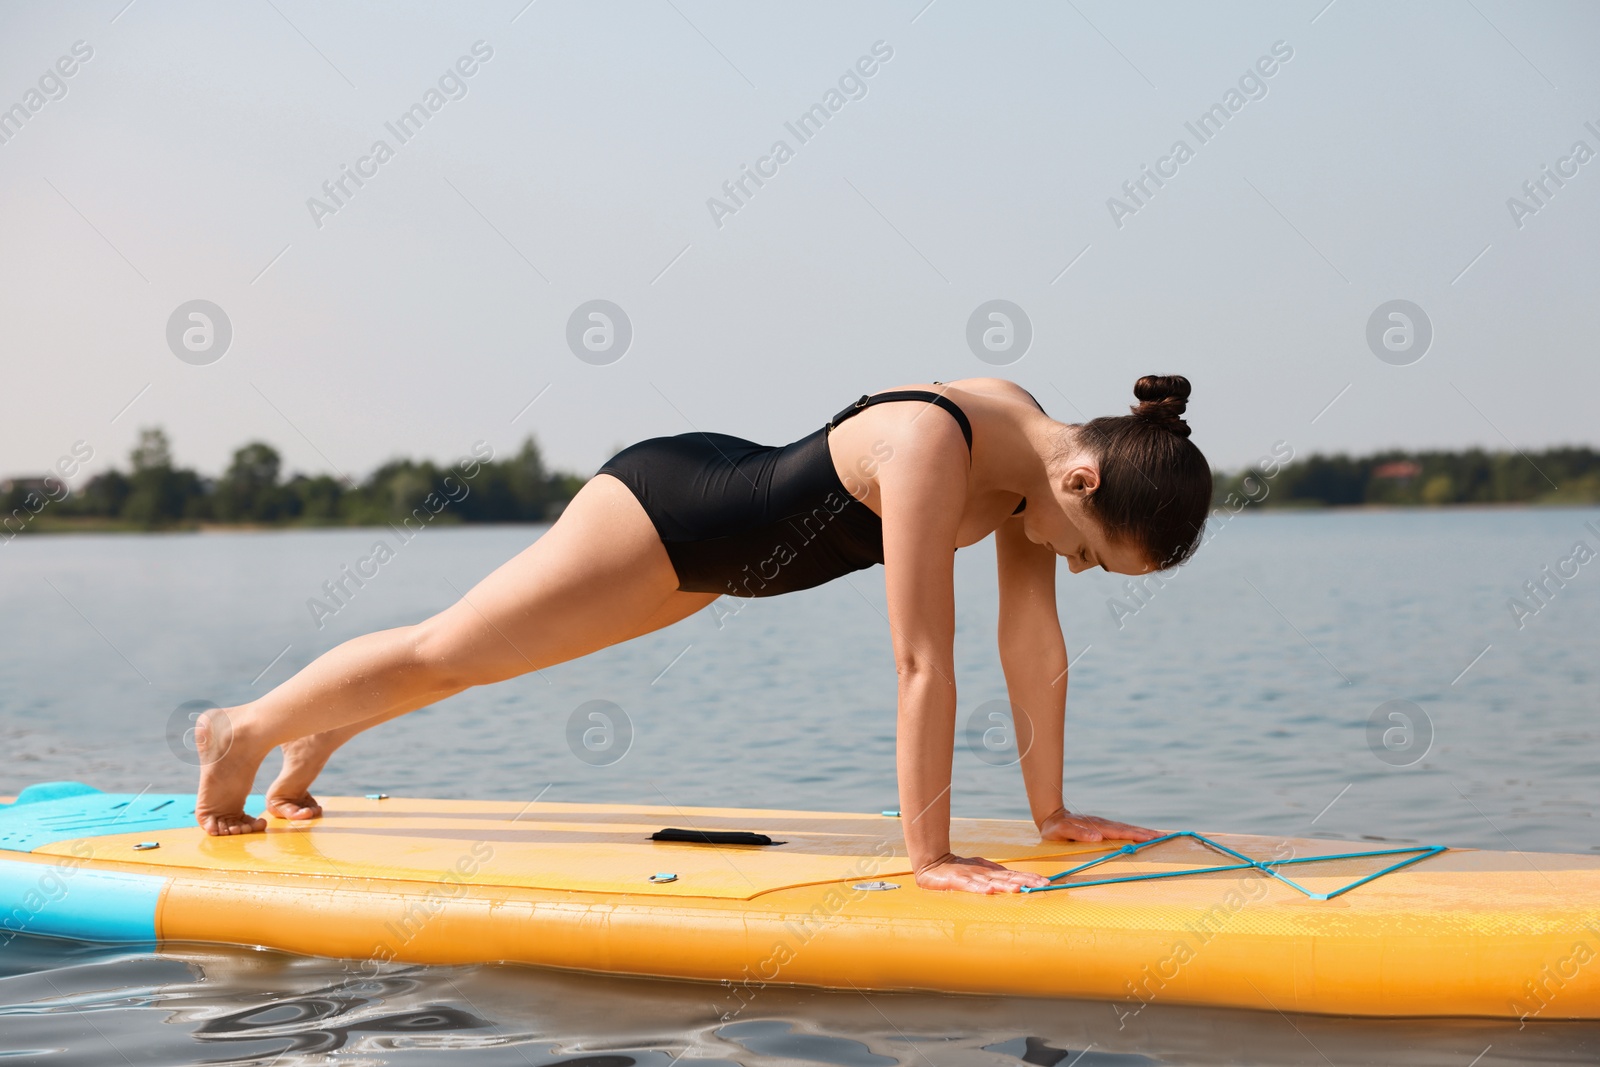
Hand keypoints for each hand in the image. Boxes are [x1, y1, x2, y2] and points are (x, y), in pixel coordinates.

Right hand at [914, 853, 1049, 892]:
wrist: (933, 864)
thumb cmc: (958, 869)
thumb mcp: (980, 872)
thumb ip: (995, 876)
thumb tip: (1015, 880)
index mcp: (991, 872)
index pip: (1014, 874)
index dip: (1030, 877)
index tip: (1046, 881)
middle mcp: (984, 873)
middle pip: (1008, 877)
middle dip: (1026, 880)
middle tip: (1043, 884)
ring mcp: (971, 876)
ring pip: (992, 881)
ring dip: (1006, 885)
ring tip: (1019, 888)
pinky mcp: (958, 881)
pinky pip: (970, 886)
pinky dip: (980, 888)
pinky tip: (989, 891)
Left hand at [1039, 807, 1161, 843]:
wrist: (1050, 818)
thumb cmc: (1055, 829)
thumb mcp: (1062, 832)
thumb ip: (1078, 834)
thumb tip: (1097, 837)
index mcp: (1096, 827)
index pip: (1120, 832)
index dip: (1136, 835)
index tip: (1152, 838)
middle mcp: (1103, 825)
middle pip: (1128, 829)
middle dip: (1146, 833)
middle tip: (1165, 837)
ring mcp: (1103, 825)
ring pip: (1126, 828)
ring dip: (1142, 832)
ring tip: (1159, 836)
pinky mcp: (1102, 828)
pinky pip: (1121, 830)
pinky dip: (1134, 832)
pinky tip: (1141, 835)